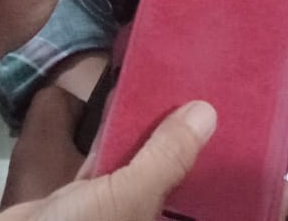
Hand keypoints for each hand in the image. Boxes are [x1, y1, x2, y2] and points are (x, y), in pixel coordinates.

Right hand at [0, 100, 216, 220]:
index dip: (204, 145)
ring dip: (138, 126)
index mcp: (151, 212)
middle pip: (161, 166)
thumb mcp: (130, 193)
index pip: (192, 178)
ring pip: (130, 159)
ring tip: (156, 79)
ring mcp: (104, 205)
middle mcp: (134, 208)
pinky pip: (100, 157)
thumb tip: (208, 112)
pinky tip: (113, 98)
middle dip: (171, 130)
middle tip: (187, 81)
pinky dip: (106, 131)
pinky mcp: (73, 196)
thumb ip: (165, 156)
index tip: (215, 102)